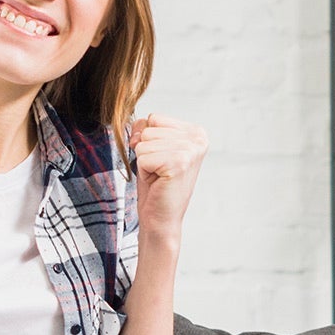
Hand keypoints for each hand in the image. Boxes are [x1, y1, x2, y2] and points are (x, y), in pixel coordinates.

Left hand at [127, 113, 206, 244]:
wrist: (161, 216)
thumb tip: (137, 130)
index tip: (160, 158)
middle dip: (145, 151)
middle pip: (148, 129)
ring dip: (144, 161)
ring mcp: (190, 150)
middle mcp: (197, 138)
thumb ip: (144, 128)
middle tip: (159, 169)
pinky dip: (143, 170)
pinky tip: (157, 181)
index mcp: (195, 131)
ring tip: (159, 175)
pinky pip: (142, 157)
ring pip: (143, 142)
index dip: (147, 139)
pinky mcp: (179, 163)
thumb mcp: (151, 147)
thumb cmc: (156, 182)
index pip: (153, 118)